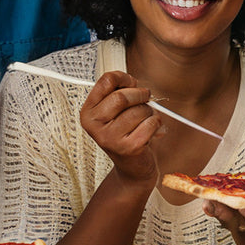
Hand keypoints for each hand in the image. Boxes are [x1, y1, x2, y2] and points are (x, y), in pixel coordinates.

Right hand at [80, 71, 163, 185]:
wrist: (132, 166)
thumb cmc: (126, 133)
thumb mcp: (115, 111)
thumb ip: (119, 91)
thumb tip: (130, 80)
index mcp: (88, 112)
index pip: (105, 81)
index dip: (124, 78)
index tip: (131, 83)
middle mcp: (94, 126)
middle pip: (121, 97)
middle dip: (140, 94)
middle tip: (146, 98)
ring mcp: (110, 138)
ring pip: (139, 110)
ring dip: (149, 111)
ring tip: (145, 120)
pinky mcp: (128, 148)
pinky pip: (150, 123)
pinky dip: (156, 123)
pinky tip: (151, 130)